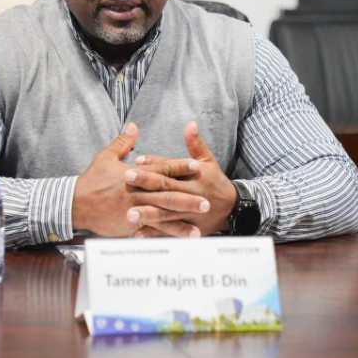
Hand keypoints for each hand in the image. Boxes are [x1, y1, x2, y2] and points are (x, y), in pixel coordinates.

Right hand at [72, 123, 209, 236]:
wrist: (76, 204)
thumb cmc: (92, 180)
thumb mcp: (106, 156)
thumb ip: (123, 142)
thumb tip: (134, 126)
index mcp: (134, 175)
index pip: (161, 169)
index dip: (179, 167)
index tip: (196, 166)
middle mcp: (137, 193)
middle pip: (167, 195)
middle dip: (188, 199)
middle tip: (206, 202)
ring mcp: (134, 211)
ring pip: (162, 216)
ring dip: (181, 222)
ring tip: (199, 228)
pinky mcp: (130, 225)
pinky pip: (151, 231)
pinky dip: (165, 235)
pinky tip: (177, 240)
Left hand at [125, 121, 237, 237]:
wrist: (232, 209)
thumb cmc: (215, 181)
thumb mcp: (208, 160)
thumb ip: (195, 143)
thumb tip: (189, 123)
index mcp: (196, 176)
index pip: (172, 168)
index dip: (155, 163)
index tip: (136, 160)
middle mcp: (193, 194)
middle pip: (167, 189)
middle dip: (146, 184)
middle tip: (125, 179)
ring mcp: (191, 214)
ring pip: (167, 213)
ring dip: (148, 214)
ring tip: (129, 213)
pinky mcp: (189, 229)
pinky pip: (170, 232)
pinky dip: (154, 234)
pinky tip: (138, 234)